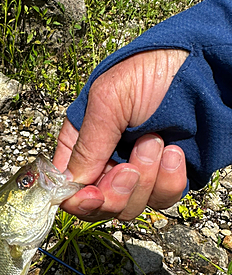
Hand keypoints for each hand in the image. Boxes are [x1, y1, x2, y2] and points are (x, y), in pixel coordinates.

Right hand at [53, 49, 188, 220]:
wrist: (206, 67)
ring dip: (146, 178)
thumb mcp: (109, 99)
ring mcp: (138, 173)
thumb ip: (87, 144)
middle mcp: (107, 161)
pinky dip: (169, 180)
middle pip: (98, 205)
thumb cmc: (152, 70)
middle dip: (115, 192)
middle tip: (128, 168)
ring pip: (130, 207)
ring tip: (155, 141)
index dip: (77, 198)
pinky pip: (162, 199)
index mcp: (83, 142)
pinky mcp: (166, 178)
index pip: (69, 186)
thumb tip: (71, 184)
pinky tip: (174, 152)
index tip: (92, 195)